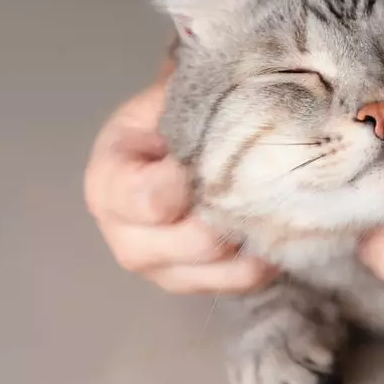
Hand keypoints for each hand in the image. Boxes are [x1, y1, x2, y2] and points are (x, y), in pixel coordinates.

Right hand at [84, 61, 277, 295]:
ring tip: (275, 198)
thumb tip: (239, 99)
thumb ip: (189, 101)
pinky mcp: (194, 286)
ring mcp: (161, 271)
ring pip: (224, 269)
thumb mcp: (169, 98)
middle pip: (194, 242)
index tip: (219, 151)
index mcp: (108, 185)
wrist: (170, 147)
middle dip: (234, 207)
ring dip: (255, 234)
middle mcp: (126, 238)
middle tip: (263, 174)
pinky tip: (275, 223)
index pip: (151, 199)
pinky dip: (266, 255)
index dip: (191, 178)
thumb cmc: (169, 118)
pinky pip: (242, 282)